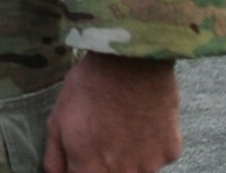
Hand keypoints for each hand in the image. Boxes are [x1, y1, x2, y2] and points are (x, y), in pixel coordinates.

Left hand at [44, 53, 180, 172]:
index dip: (78, 167)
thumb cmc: (88, 88)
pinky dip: (147, 146)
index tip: (80, 153)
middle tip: (101, 136)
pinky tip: (140, 121)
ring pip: (135, 171)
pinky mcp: (171, 152)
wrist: (131, 62)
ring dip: (126, 158)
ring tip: (120, 125)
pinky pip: (155, 157)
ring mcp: (150, 166)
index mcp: (91, 170)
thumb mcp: (57, 119)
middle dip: (101, 164)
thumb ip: (55, 157)